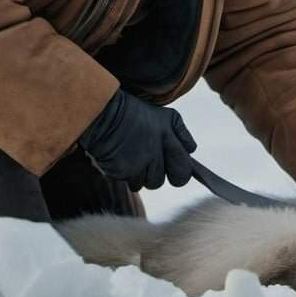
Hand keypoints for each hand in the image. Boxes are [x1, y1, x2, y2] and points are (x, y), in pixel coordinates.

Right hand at [79, 89, 196, 191]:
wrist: (103, 113)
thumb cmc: (136, 114)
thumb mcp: (165, 115)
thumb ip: (182, 134)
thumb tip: (191, 150)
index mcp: (168, 138)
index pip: (183, 171)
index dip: (180, 174)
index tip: (174, 170)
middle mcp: (154, 153)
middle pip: (160, 181)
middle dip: (156, 176)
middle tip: (148, 163)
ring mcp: (137, 164)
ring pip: (143, 184)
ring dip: (138, 175)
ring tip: (131, 156)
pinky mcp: (121, 171)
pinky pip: (126, 181)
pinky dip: (123, 174)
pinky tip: (120, 157)